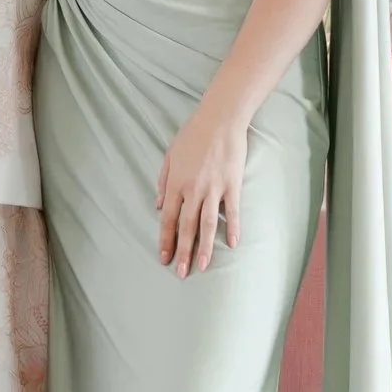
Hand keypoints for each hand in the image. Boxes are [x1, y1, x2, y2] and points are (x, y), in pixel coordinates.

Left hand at [156, 105, 248, 275]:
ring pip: (207, 224)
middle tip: (181, 273)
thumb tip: (159, 205)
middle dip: (183, 251)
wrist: (220, 118)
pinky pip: (232, 211)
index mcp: (176, 182)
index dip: (166, 240)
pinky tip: (232, 244)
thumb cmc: (193, 134)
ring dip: (204, 247)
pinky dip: (232, 228)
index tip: (164, 258)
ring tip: (202, 266)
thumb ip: (163, 181)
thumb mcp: (170, 154)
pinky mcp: (232, 184)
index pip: (168, 218)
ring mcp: (214, 188)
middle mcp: (193, 189)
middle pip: (186, 226)